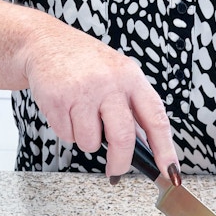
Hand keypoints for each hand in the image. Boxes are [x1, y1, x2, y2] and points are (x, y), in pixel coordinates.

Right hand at [24, 20, 178, 179]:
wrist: (45, 42)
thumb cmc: (86, 64)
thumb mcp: (118, 76)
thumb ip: (132, 108)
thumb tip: (146, 147)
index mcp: (131, 77)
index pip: (156, 119)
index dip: (165, 150)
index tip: (170, 171)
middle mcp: (110, 83)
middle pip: (123, 138)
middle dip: (120, 163)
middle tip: (116, 172)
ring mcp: (83, 91)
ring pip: (91, 143)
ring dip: (87, 140)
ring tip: (81, 117)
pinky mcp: (58, 100)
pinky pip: (68, 136)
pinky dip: (67, 131)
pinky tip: (67, 110)